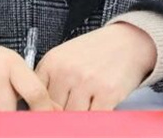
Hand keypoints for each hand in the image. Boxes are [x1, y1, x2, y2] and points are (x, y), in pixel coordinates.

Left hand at [35, 23, 156, 110]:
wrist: (127, 41)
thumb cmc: (94, 52)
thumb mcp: (65, 57)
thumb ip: (50, 81)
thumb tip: (37, 112)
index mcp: (52, 62)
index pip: (35, 99)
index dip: (42, 111)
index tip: (47, 115)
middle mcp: (67, 71)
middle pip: (54, 112)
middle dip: (61, 116)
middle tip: (70, 110)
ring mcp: (87, 82)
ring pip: (72, 118)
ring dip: (78, 118)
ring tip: (85, 107)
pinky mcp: (107, 93)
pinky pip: (93, 120)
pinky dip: (94, 121)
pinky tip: (97, 111)